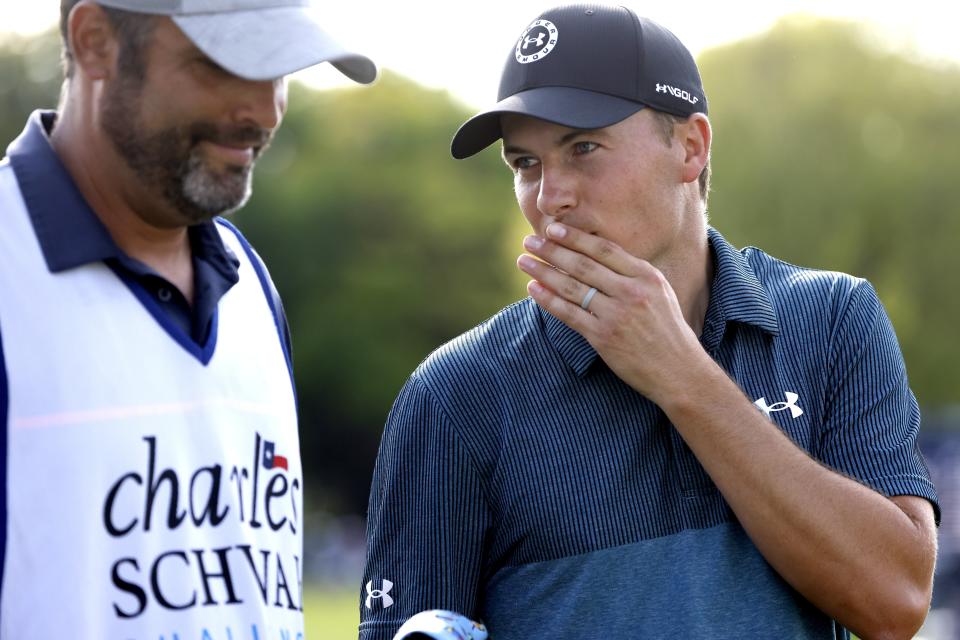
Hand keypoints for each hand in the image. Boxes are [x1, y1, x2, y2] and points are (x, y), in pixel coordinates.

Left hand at [516, 222, 706, 402]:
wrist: (678, 370)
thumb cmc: (667, 330)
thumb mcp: (659, 292)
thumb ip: (631, 274)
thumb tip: (595, 256)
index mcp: (646, 276)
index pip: (604, 249)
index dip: (575, 237)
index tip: (553, 229)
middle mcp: (631, 292)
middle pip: (583, 265)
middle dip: (552, 250)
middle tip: (529, 241)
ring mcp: (617, 315)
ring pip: (571, 287)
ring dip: (543, 272)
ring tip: (523, 262)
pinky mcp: (603, 338)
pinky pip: (569, 314)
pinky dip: (548, 300)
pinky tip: (533, 289)